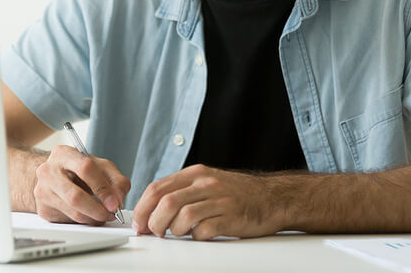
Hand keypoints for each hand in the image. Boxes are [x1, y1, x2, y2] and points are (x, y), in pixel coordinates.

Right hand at [33, 145, 130, 225]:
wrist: (53, 176)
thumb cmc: (78, 169)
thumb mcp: (100, 166)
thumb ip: (116, 180)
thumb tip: (118, 200)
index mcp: (64, 154)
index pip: (85, 169)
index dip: (103, 188)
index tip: (115, 203)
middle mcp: (48, 171)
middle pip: (75, 196)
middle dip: (98, 209)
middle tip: (111, 214)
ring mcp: (43, 191)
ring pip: (73, 212)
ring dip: (93, 218)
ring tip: (104, 215)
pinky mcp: (43, 209)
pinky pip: (68, 221)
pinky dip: (84, 221)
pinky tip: (89, 215)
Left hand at [132, 164, 283, 239]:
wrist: (273, 198)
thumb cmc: (237, 193)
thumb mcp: (207, 181)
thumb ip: (182, 189)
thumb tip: (152, 206)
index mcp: (196, 174)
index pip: (158, 187)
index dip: (142, 207)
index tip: (138, 222)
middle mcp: (206, 184)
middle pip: (166, 202)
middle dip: (153, 222)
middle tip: (153, 232)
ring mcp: (219, 200)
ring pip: (182, 216)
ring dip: (173, 230)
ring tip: (177, 233)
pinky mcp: (231, 218)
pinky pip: (203, 231)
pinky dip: (195, 237)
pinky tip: (199, 235)